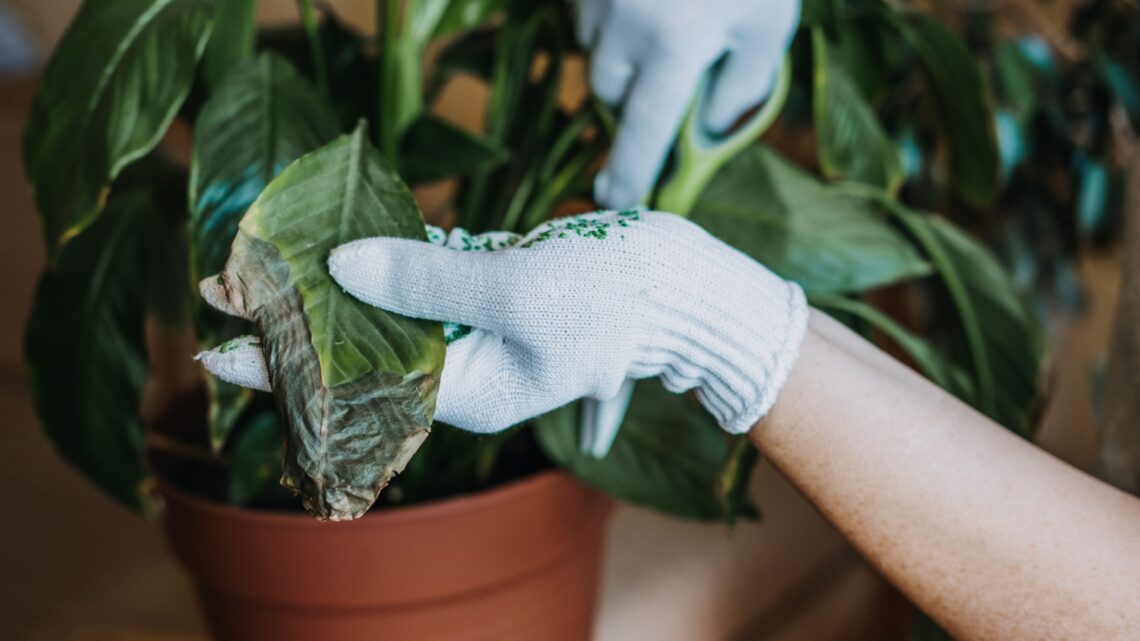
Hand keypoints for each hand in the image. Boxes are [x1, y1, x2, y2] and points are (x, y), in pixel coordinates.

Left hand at [197, 211, 807, 433]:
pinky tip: (349, 250)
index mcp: (469, 390)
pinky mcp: (491, 301)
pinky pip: (427, 286)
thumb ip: (427, 281)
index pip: (357, 383)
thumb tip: (344, 263)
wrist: (678, 286)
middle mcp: (466, 371)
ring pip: (391, 312)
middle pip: (365, 349)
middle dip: (298, 321)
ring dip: (337, 287)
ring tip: (269, 265)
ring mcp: (479, 336)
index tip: (221, 350)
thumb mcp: (515, 291)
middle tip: (225, 293)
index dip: (286, 367)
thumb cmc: (608, 299)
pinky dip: (392, 265)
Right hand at [578, 0, 799, 207]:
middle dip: (635, 96)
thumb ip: (741, 87)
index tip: (616, 203)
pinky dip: (614, 18)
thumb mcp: (767, 26)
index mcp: (674, 45)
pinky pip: (589, 15)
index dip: (630, 174)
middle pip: (610, 93)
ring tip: (665, 23)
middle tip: (674, 74)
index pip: (644, 131)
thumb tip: (702, 130)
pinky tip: (648, 0)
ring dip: (622, 53)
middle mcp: (625, 26)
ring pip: (596, 52)